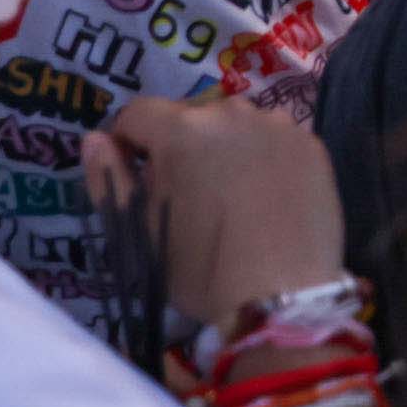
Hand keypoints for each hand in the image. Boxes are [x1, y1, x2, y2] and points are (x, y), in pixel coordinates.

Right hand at [85, 95, 349, 335]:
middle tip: (187, 197)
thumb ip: (111, 178)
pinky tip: (266, 198)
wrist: (282, 295)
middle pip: (190, 117)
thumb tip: (94, 138)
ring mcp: (278, 125)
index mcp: (182, 130)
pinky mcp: (312, 144)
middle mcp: (233, 112)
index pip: (137, 114)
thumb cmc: (201, 268)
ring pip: (235, 126)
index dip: (128, 144)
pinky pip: (273, 140)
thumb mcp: (141, 229)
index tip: (137, 179)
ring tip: (230, 200)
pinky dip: (263, 159)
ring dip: (224, 149)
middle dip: (180, 147)